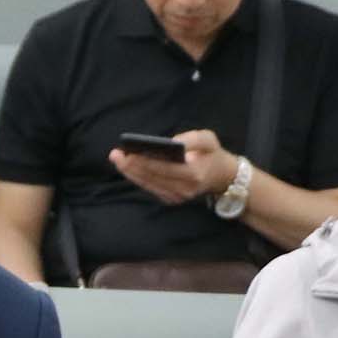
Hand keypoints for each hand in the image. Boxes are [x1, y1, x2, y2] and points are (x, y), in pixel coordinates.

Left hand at [108, 129, 237, 205]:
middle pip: (152, 178)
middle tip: (116, 154)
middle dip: (132, 166)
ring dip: (131, 173)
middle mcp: (185, 189)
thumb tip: (172, 141)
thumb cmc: (212, 154)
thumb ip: (193, 138)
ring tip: (117, 159)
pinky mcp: (172, 200)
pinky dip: (138, 178)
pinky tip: (127, 168)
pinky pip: (151, 188)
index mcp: (194, 175)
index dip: (145, 162)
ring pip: (148, 185)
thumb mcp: (209, 139)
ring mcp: (178, 197)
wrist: (222, 176)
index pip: (164, 168)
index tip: (128, 154)